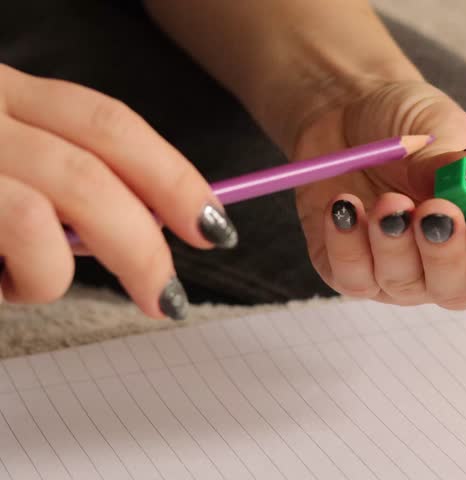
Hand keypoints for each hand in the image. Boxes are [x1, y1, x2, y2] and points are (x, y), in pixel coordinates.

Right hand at [0, 66, 238, 318]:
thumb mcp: (4, 171)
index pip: (111, 123)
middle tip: (169, 295)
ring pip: (65, 198)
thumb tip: (144, 230)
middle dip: (150, 235)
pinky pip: (22, 236)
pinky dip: (27, 279)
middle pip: (101, 156)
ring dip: (71, 266)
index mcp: (11, 97)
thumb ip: (62, 186)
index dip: (174, 176)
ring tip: (36, 285)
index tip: (215, 223)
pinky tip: (1, 284)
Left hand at [292, 80, 465, 312]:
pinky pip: (351, 276)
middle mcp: (447, 263)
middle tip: (432, 210)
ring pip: (402, 285)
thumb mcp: (437, 125)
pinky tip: (345, 205)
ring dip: (393, 242)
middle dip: (445, 254)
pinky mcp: (350, 269)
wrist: (345, 113)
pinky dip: (347, 243)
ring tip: (386, 200)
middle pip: (458, 293)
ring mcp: (398, 272)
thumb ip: (452, 158)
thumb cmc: (406, 123)